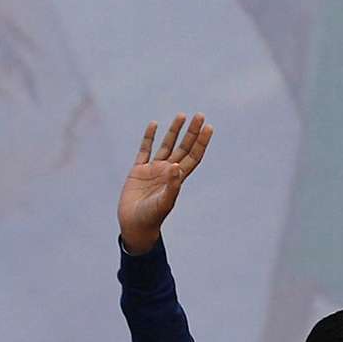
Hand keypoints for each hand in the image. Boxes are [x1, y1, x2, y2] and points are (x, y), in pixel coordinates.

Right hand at [117, 113, 213, 255]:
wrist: (134, 225)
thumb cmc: (151, 218)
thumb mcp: (163, 203)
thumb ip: (171, 187)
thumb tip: (176, 167)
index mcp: (177, 179)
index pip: (193, 156)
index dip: (201, 142)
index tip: (208, 127)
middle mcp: (168, 171)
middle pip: (183, 147)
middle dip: (192, 132)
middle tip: (200, 115)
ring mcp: (153, 170)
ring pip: (166, 145)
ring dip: (174, 131)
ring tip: (182, 115)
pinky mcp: (138, 170)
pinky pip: (145, 150)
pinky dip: (149, 137)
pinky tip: (154, 124)